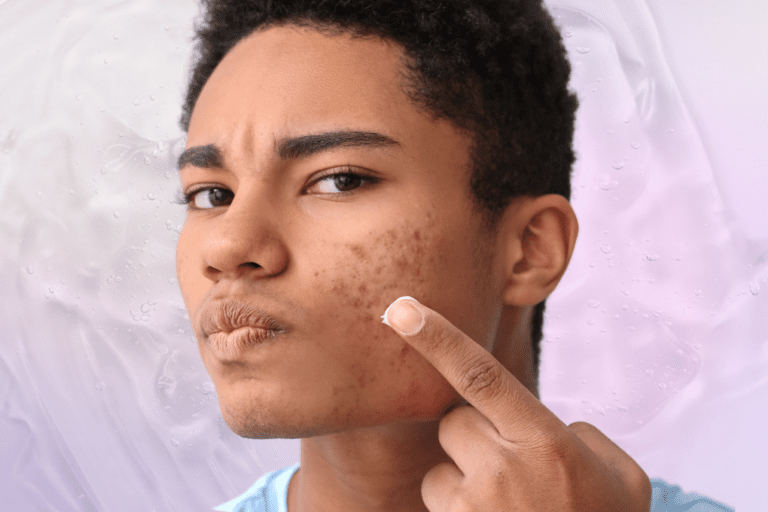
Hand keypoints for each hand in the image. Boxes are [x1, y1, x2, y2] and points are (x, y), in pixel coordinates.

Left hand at [383, 297, 651, 510]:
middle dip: (474, 437)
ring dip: (463, 481)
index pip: (480, 376)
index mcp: (544, 441)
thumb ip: (581, 434)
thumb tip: (546, 423)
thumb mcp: (621, 477)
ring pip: (441, 470)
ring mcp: (473, 511)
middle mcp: (503, 473)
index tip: (399, 308)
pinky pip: (441, 505)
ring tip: (508, 509)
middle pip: (454, 424)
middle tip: (515, 471)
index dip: (438, 338)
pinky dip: (460, 511)